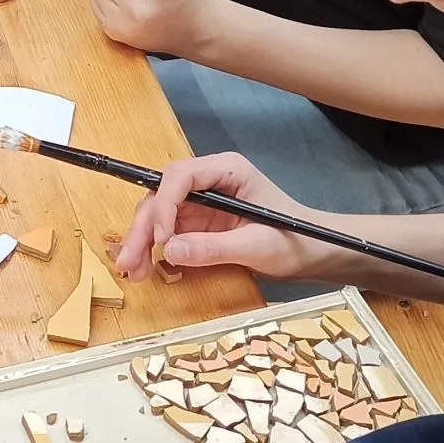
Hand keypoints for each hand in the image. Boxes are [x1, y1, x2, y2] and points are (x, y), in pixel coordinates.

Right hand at [114, 152, 335, 282]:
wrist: (315, 254)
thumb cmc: (295, 241)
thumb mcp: (257, 246)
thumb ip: (213, 247)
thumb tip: (169, 250)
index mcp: (226, 171)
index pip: (180, 177)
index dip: (163, 205)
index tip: (161, 238)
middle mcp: (209, 181)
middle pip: (162, 196)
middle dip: (144, 228)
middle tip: (128, 261)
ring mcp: (202, 202)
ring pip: (160, 214)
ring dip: (143, 241)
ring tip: (132, 271)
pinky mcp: (200, 223)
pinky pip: (170, 232)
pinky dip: (155, 250)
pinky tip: (147, 269)